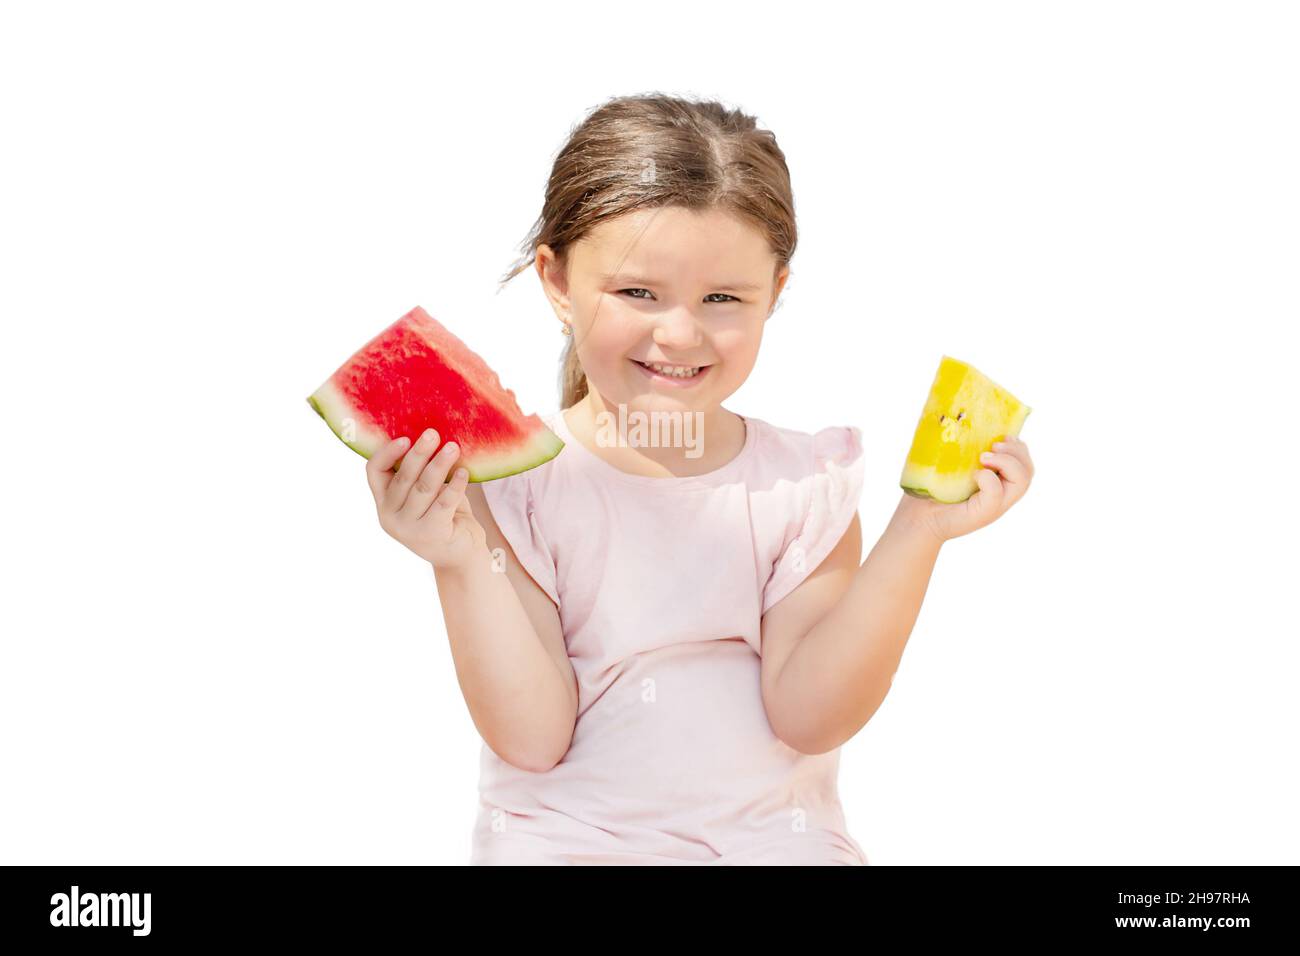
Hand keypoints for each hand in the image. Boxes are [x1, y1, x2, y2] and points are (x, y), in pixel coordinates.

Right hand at [366, 428, 486, 569]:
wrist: (460, 554)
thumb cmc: (443, 515)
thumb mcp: (426, 493)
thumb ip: (420, 472)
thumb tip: (432, 436)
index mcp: (384, 501)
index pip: (374, 472)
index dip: (387, 453)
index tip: (406, 438)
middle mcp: (390, 516)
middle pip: (403, 477)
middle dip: (419, 453)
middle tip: (433, 434)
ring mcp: (408, 528)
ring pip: (424, 488)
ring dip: (439, 465)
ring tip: (453, 447)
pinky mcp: (431, 534)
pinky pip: (443, 503)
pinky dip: (456, 486)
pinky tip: (464, 472)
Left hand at [898, 435, 1034, 542]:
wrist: (917, 517)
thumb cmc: (931, 488)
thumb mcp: (950, 462)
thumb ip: (961, 445)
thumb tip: (955, 411)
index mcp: (998, 480)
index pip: (1024, 461)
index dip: (1019, 446)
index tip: (1001, 437)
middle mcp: (1002, 494)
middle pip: (1028, 470)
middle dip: (1016, 451)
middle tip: (992, 447)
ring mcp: (995, 506)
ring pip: (1022, 481)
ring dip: (1007, 462)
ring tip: (984, 457)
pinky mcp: (983, 514)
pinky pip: (996, 494)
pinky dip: (988, 479)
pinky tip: (975, 475)